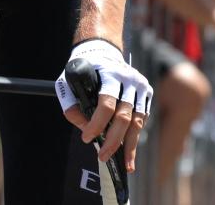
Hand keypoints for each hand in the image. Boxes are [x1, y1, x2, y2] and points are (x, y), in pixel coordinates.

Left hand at [56, 39, 152, 171]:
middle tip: (102, 156)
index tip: (86, 138)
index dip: (97, 123)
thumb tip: (84, 128)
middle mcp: (129, 79)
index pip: (106, 103)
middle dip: (114, 140)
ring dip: (130, 145)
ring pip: (137, 121)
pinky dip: (135, 136)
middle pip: (124, 116)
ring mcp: (140, 86)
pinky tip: (129, 150)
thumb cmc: (83, 68)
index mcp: (109, 73)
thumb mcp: (68, 80)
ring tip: (126, 165)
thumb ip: (71, 105)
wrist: (103, 49)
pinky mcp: (146, 92)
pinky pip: (142, 119)